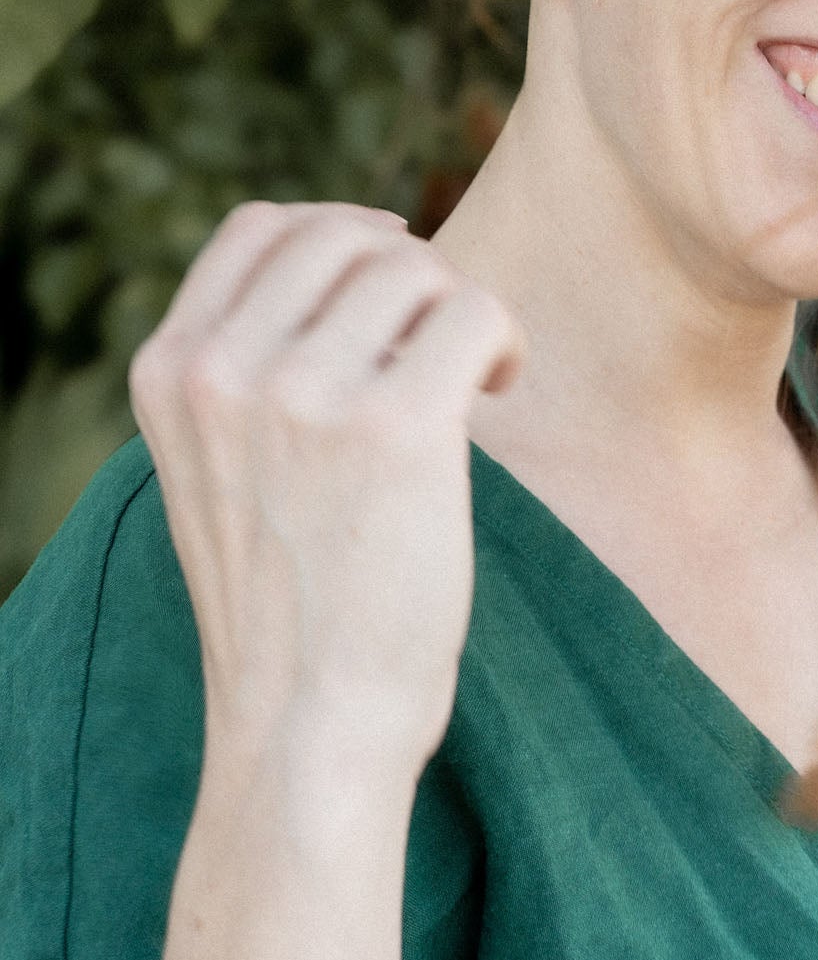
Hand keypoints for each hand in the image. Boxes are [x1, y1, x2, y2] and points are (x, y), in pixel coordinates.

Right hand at [128, 200, 526, 784]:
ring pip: (415, 268)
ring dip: (460, 311)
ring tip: (472, 377)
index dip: (340, 231)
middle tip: (442, 343)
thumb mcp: (222, 467)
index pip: (258, 229)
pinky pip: (475, 312)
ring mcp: (304, 393)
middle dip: (411, 275)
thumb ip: (254, 369)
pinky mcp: (396, 425)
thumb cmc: (287, 605)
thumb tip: (368, 262)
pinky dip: (503, 339)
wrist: (307, 730)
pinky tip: (500, 387)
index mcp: (171, 373)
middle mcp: (224, 370)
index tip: (395, 268)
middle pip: (344, 238)